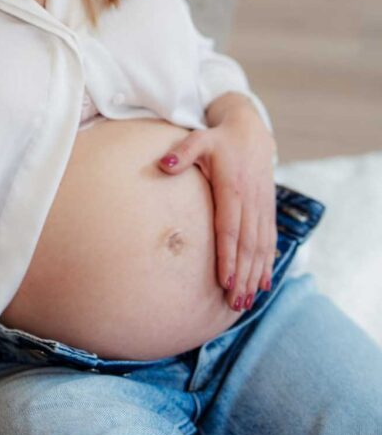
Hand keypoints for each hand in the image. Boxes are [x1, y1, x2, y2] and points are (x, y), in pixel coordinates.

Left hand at [156, 108, 277, 311]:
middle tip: (233, 303)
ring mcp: (262, 207)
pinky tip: (264, 285)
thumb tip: (165, 164)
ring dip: (254, 276)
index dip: (228, 255)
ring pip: (260, 247)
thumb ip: (183, 151)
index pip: (230, 228)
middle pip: (247, 245)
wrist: (251, 130)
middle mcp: (251, 201)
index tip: (223, 279)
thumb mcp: (199, 139)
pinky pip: (270, 241)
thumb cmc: (218, 138)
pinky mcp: (267, 210)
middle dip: (241, 276)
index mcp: (233, 188)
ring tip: (246, 302)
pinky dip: (267, 264)